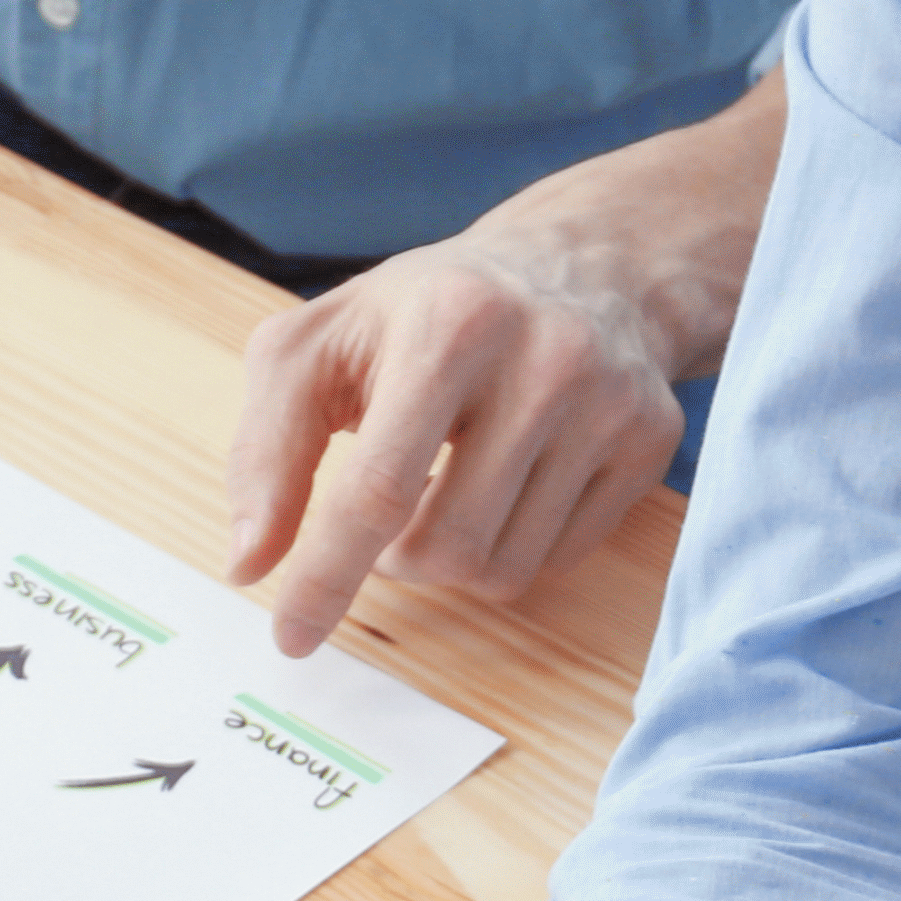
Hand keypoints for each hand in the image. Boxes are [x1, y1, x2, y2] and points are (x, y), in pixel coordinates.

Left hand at [225, 225, 689, 658]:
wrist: (583, 263)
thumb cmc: (428, 311)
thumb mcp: (321, 342)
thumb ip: (267, 447)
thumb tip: (250, 563)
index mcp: (452, 323)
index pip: (379, 489)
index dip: (327, 576)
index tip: (292, 636)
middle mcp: (546, 360)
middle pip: (445, 547)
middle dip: (395, 559)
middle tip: (389, 511)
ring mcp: (610, 404)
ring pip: (502, 570)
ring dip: (451, 556)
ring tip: (448, 485)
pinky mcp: (649, 443)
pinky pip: (555, 562)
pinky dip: (509, 545)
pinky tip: (505, 483)